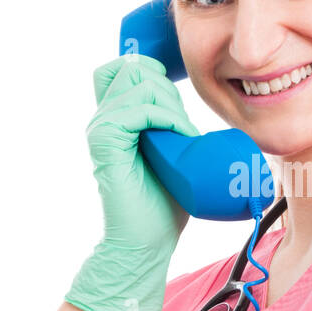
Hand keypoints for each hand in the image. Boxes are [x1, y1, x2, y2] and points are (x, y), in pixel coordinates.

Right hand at [65, 54, 200, 310]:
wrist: (146, 242)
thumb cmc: (163, 205)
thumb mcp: (176, 156)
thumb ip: (177, 131)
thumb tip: (210, 116)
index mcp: (116, 120)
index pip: (124, 68)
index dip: (152, 73)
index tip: (177, 105)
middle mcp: (104, 120)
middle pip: (131, 68)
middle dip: (166, 87)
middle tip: (183, 124)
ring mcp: (101, 130)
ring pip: (136, 83)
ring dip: (170, 104)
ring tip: (184, 135)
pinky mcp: (105, 143)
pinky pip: (135, 109)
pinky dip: (165, 118)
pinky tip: (179, 137)